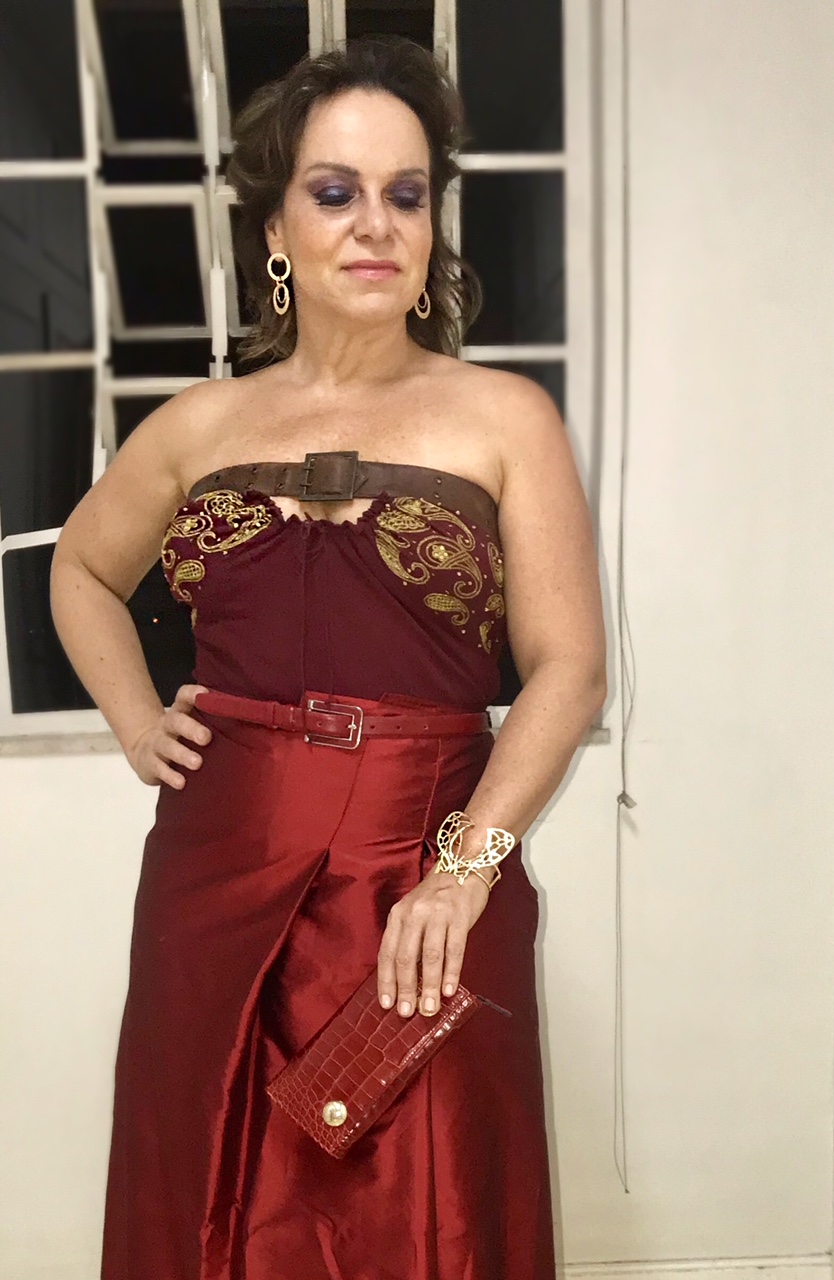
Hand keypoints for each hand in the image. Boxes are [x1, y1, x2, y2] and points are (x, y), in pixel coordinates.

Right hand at [126, 683, 211, 787]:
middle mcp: (167, 725)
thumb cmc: (181, 739)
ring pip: (166, 745)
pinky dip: (169, 775)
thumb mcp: (194, 726)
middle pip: (175, 720)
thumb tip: (257, 723)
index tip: (204, 694)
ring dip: (182, 754)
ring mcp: (156, 743)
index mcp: (181, 712)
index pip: (184, 696)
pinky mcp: (149, 763)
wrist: (145, 754)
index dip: (192, 693)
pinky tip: (181, 782)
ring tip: (197, 763)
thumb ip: (216, 723)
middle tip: (206, 738)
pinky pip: (158, 768)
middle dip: (190, 728)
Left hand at [376, 867, 490, 1017]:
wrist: (463, 867)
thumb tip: (406, 981)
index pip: (388, 952)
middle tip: (407, 1013)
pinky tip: (449, 990)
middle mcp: (414, 914)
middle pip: (406, 956)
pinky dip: (451, 972)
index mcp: (398, 915)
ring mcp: (437, 914)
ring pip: (430, 956)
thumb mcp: (414, 913)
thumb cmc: (436, 897)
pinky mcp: (459, 916)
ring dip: (429, 985)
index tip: (387, 1004)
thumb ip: (408, 940)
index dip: (386, 980)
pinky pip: (455, 949)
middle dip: (406, 988)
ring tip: (429, 1008)